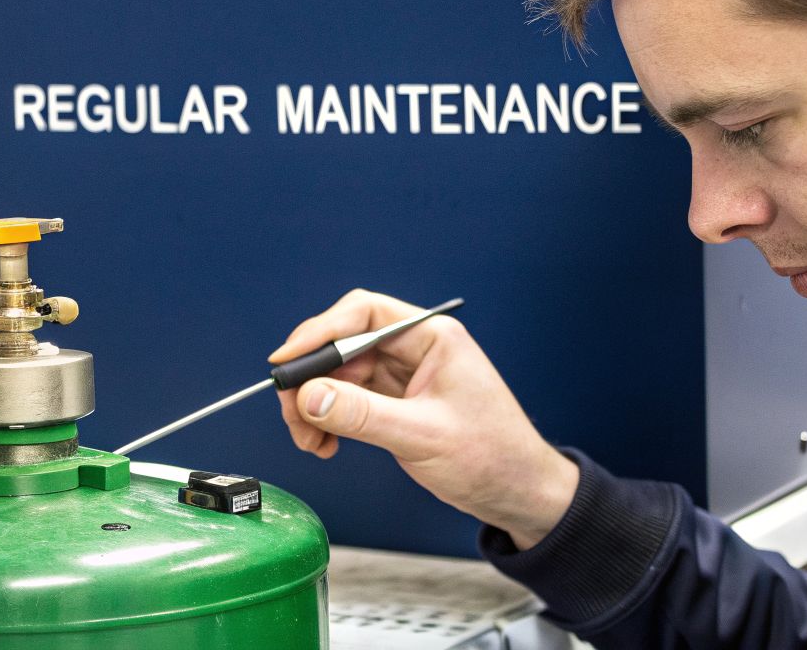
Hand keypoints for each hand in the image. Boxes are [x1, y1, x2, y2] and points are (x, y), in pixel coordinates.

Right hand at [270, 288, 578, 549]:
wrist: (518, 493)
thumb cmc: (493, 457)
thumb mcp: (422, 435)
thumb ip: (363, 415)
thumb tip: (309, 396)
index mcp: (433, 337)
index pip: (364, 314)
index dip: (320, 332)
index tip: (287, 360)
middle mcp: (415, 349)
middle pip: (344, 345)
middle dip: (312, 378)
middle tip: (291, 412)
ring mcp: (404, 377)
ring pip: (341, 375)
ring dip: (316, 404)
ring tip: (309, 440)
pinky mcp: (396, 404)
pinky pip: (349, 400)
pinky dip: (329, 419)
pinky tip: (325, 443)